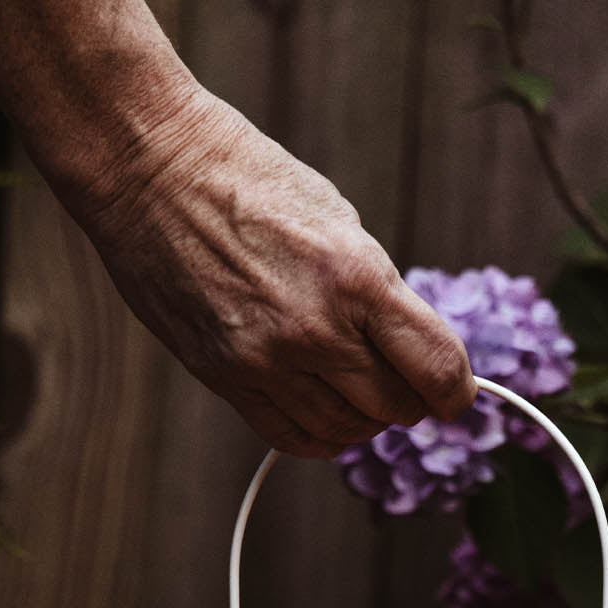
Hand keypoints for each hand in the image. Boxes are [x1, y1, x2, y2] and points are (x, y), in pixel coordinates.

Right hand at [73, 89, 477, 457]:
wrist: (151, 170)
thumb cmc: (251, 182)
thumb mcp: (340, 223)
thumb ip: (378, 295)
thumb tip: (410, 355)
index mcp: (356, 278)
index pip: (436, 369)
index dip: (456, 392)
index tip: (455, 394)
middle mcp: (314, 329)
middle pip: (393, 409)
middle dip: (409, 403)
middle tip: (402, 385)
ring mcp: (265, 360)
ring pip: (345, 431)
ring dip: (364, 420)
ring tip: (358, 391)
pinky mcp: (225, 377)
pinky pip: (292, 437)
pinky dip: (322, 437)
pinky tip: (325, 414)